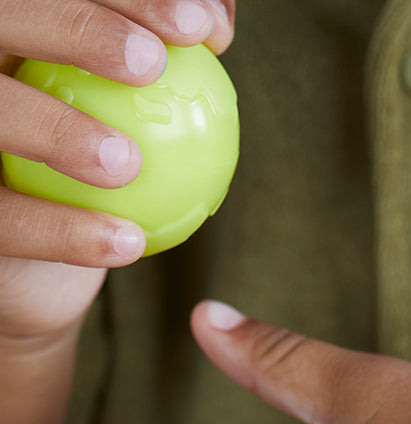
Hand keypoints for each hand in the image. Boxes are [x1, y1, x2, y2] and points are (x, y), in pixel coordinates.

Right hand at [0, 0, 233, 272]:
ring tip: (127, 163)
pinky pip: (5, 219)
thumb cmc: (89, 146)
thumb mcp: (128, 97)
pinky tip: (128, 241)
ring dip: (57, 132)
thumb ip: (164, 52)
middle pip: (3, 17)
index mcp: (11, 27)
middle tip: (152, 65)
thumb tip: (216, 30)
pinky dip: (63, 232)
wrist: (35, 236)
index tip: (195, 28)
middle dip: (78, 28)